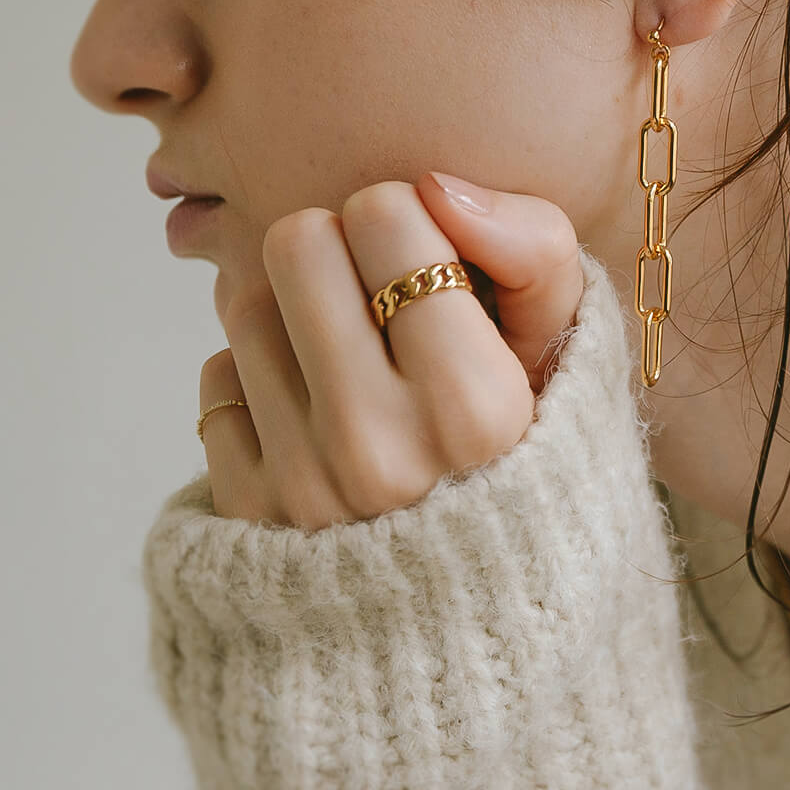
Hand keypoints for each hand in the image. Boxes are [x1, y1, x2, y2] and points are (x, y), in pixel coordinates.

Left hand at [197, 174, 584, 528]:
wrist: (478, 606)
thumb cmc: (531, 448)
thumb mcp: (572, 349)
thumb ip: (536, 249)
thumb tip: (435, 184)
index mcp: (476, 406)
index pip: (385, 212)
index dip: (409, 224)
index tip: (432, 271)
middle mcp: (380, 450)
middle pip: (295, 243)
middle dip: (338, 251)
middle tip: (378, 299)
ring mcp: (302, 487)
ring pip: (245, 305)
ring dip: (296, 315)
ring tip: (353, 361)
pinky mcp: (246, 512)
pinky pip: (216, 378)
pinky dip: (262, 382)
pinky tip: (316, 415)